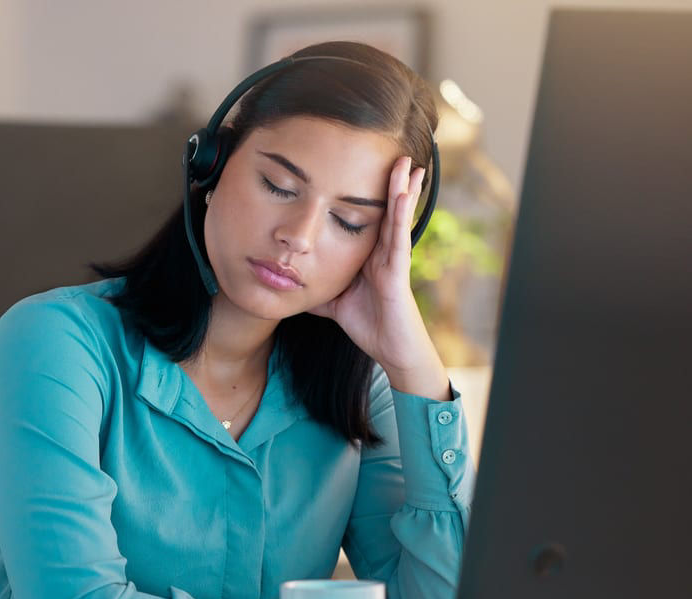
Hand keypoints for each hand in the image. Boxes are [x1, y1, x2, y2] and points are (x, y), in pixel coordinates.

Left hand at [307, 156, 440, 379]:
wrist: (391, 351)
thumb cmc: (368, 325)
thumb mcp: (333, 302)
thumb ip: (315, 288)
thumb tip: (288, 282)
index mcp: (369, 256)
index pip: (368, 218)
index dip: (369, 194)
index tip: (365, 168)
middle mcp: (384, 253)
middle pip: (386, 210)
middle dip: (390, 182)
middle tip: (395, 153)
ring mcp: (393, 260)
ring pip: (397, 218)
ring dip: (401, 189)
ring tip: (405, 163)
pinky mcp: (398, 271)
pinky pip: (399, 238)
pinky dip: (401, 215)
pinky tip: (405, 194)